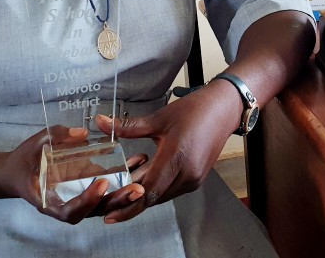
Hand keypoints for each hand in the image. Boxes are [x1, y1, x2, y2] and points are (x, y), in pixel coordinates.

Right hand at [0, 125, 148, 224]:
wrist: (16, 172)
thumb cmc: (24, 160)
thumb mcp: (35, 144)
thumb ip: (57, 137)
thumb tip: (82, 134)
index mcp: (49, 201)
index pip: (70, 211)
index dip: (87, 201)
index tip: (101, 184)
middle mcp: (66, 205)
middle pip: (94, 212)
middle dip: (117, 202)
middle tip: (137, 189)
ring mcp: (78, 199)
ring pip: (104, 205)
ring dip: (124, 195)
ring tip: (142, 179)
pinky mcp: (87, 190)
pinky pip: (106, 192)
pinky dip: (122, 183)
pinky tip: (137, 165)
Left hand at [93, 81, 241, 223]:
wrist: (223, 109)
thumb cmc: (194, 111)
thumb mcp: (158, 118)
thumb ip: (127, 126)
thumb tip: (101, 122)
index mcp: (176, 158)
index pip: (148, 192)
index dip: (127, 207)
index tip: (109, 215)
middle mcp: (187, 174)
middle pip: (153, 198)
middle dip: (131, 200)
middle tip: (110, 199)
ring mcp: (194, 179)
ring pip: (162, 195)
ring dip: (144, 192)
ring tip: (126, 183)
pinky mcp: (196, 179)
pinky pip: (171, 189)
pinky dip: (157, 187)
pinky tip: (146, 174)